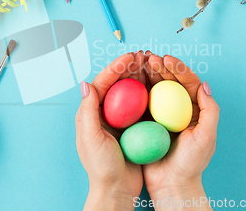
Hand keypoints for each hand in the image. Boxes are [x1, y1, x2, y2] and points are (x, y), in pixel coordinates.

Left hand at [76, 51, 146, 210]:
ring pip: (130, 92)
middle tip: (143, 55)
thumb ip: (87, 111)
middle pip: (117, 84)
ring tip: (151, 64)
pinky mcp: (133, 127)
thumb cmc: (100, 167)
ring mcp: (119, 120)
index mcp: (90, 113)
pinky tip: (159, 86)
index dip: (115, 67)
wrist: (116, 190)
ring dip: (140, 77)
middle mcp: (104, 113)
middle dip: (129, 67)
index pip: (102, 83)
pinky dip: (149, 94)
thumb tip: (85, 83)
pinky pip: (141, 105)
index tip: (130, 56)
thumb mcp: (91, 138)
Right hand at [142, 53, 218, 209]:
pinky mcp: (147, 122)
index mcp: (194, 110)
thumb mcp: (206, 137)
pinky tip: (129, 81)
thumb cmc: (191, 163)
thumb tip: (204, 84)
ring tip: (138, 63)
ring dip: (147, 75)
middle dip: (160, 67)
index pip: (187, 82)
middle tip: (148, 57)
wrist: (172, 185)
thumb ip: (209, 111)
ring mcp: (161, 115)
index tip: (166, 59)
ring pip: (154, 89)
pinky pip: (141, 103)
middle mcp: (178, 110)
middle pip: (169, 82)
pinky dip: (136, 90)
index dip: (178, 68)